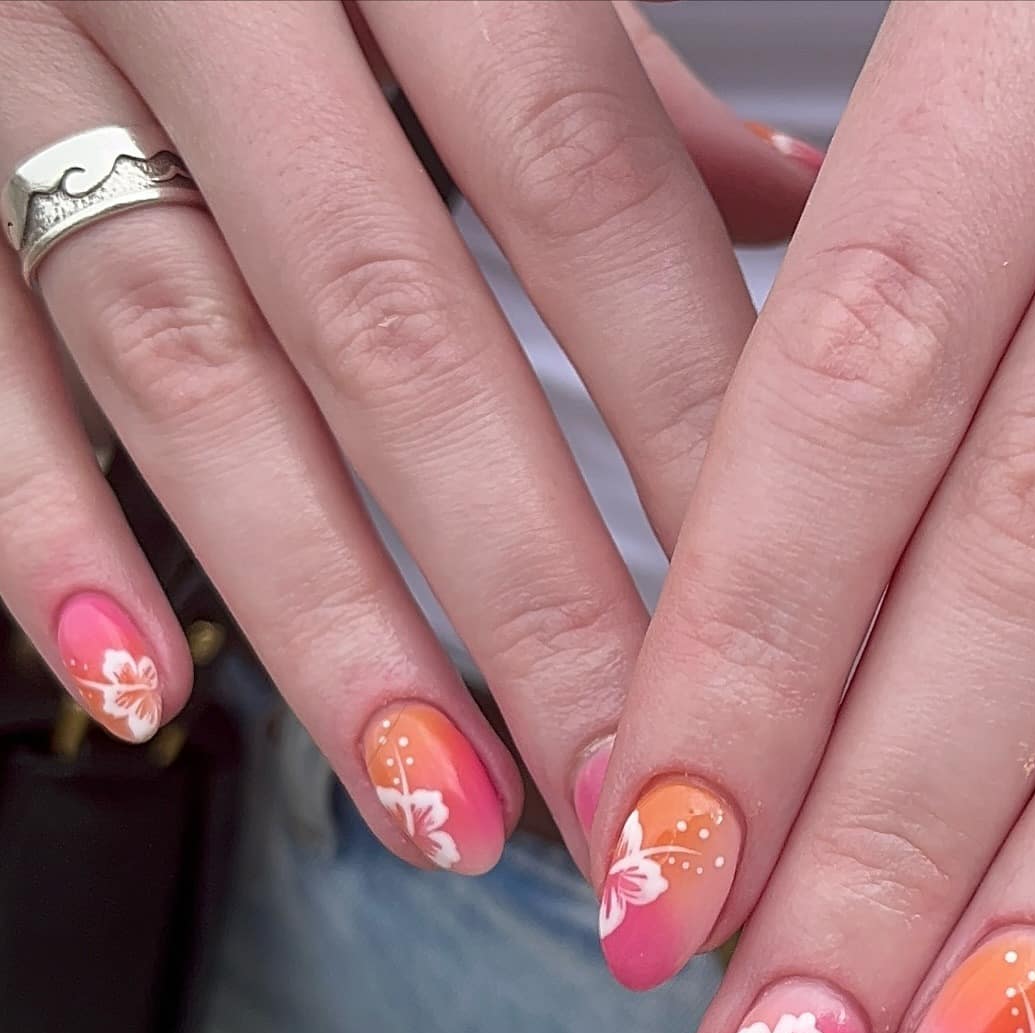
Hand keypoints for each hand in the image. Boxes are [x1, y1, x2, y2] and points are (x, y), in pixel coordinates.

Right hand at [0, 0, 817, 872]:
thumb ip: (622, 85)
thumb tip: (801, 209)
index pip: (591, 192)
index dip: (691, 423)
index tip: (779, 632)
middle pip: (403, 334)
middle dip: (533, 593)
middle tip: (631, 794)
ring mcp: (29, 67)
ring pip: (196, 380)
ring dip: (331, 624)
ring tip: (449, 802)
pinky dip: (44, 534)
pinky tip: (140, 693)